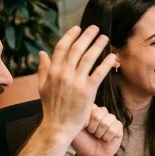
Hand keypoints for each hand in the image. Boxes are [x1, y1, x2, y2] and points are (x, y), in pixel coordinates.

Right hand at [37, 25, 116, 140]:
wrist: (58, 127)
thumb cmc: (51, 108)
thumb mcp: (42, 87)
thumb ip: (43, 69)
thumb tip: (42, 52)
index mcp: (52, 72)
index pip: (62, 48)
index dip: (71, 36)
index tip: (78, 28)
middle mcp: (63, 74)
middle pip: (77, 49)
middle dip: (87, 36)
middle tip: (95, 28)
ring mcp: (75, 83)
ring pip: (88, 58)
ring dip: (98, 46)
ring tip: (105, 38)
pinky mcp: (87, 92)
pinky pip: (99, 73)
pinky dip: (106, 63)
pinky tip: (112, 57)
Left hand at [72, 105, 124, 155]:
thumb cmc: (81, 142)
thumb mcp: (74, 128)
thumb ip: (77, 116)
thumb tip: (83, 108)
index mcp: (91, 110)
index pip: (92, 106)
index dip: (87, 119)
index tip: (84, 127)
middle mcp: (102, 113)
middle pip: (99, 113)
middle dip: (93, 127)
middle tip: (91, 133)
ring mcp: (112, 119)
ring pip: (107, 121)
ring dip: (100, 133)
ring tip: (98, 136)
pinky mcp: (119, 128)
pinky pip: (114, 129)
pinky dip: (107, 137)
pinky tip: (105, 139)